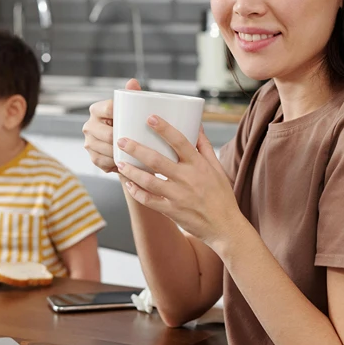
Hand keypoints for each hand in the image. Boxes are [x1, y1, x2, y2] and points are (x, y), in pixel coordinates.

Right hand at [83, 78, 141, 172]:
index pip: (108, 109)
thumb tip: (132, 82)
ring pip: (107, 150)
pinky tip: (127, 162)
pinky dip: (117, 163)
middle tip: (140, 142)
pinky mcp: (93, 158)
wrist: (123, 145)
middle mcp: (89, 126)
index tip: (134, 118)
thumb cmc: (127, 123)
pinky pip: (106, 162)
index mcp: (96, 110)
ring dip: (121, 154)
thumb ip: (132, 94)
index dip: (120, 114)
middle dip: (122, 139)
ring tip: (136, 155)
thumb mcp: (130, 109)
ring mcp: (89, 143)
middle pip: (108, 134)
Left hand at [115, 119, 243, 249]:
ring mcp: (178, 196)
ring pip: (148, 181)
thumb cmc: (221, 195)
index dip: (164, 129)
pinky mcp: (171, 211)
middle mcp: (187, 179)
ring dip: (131, 171)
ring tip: (119, 162)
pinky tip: (128, 184)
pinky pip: (149, 200)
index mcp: (199, 165)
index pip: (180, 141)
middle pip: (157, 160)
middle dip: (136, 149)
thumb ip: (205, 147)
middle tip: (121, 141)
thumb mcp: (217, 168)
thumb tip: (197, 125)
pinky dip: (136, 192)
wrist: (224, 227)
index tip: (150, 118)